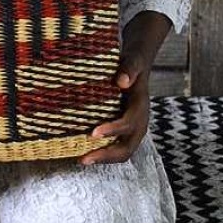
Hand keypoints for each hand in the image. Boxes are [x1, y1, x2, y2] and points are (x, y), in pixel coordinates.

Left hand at [79, 47, 150, 165]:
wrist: (138, 68)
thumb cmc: (133, 65)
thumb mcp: (133, 62)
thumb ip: (129, 69)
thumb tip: (121, 81)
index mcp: (141, 107)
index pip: (128, 123)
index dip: (112, 130)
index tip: (93, 133)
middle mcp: (139, 123)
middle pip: (126, 147)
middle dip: (106, 155)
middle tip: (84, 159)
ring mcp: (132, 130)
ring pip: (122, 152)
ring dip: (103, 158)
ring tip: (82, 160)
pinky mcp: (125, 132)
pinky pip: (116, 147)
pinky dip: (103, 153)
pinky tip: (85, 152)